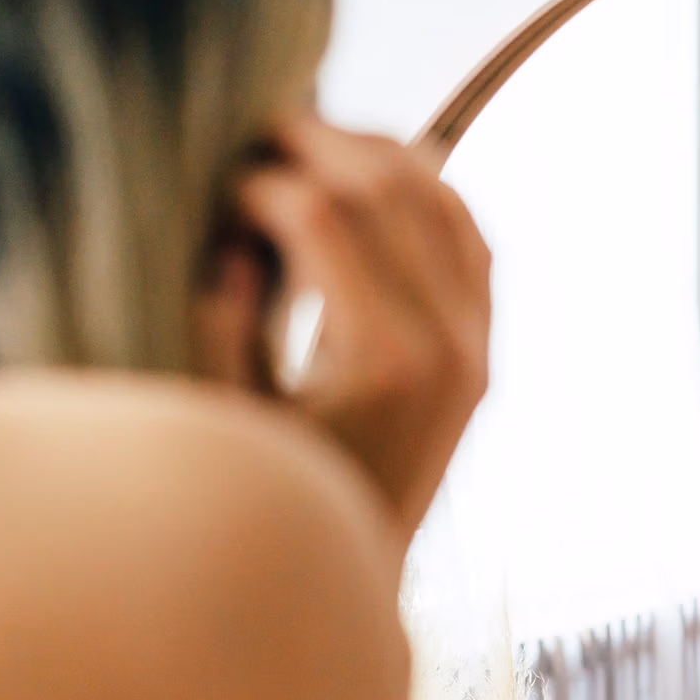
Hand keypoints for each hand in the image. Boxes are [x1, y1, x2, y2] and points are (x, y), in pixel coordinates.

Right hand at [195, 114, 491, 546]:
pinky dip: (428, 193)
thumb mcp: (229, 416)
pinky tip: (371, 179)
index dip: (262, 182)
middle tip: (257, 128)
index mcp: (383, 359)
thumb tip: (239, 229)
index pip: (325, 213)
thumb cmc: (273, 496)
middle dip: (317, 143)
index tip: (215, 188)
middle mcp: (447, 344)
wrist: (359, 570)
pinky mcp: (484, 349)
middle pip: (389, 186)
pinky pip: (472, 238)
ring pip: (441, 198)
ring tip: (306, 142)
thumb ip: (223, 318)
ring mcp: (477, 345)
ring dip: (374, 153)